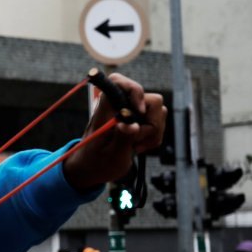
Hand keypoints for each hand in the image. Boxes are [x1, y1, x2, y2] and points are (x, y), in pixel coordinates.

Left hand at [63, 73, 166, 190]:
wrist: (92, 170)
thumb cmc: (96, 162)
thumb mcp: (110, 155)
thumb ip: (122, 138)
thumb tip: (131, 125)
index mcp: (107, 109)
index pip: (118, 82)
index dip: (135, 91)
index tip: (139, 112)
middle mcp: (121, 105)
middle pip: (153, 100)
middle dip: (151, 124)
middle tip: (136, 142)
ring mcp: (132, 112)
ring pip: (159, 112)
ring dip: (153, 133)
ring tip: (135, 147)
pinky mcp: (139, 120)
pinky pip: (158, 123)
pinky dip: (153, 137)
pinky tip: (138, 147)